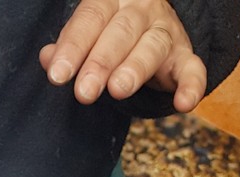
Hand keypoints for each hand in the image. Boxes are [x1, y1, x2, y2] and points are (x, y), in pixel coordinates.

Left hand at [40, 0, 206, 113]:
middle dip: (101, 62)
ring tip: (118, 90)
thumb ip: (68, 47)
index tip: (57, 75)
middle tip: (84, 92)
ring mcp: (165, 31)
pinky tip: (184, 104)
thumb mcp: (87, 35)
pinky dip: (191, 86)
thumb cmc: (108, 34)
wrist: (149, 26)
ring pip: (152, 47)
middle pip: (121, 32)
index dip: (73, 46)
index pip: (91, 18)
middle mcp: (141, 10)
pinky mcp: (185, 56)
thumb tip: (47, 59)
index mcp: (111, 1)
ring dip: (135, 69)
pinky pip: (192, 69)